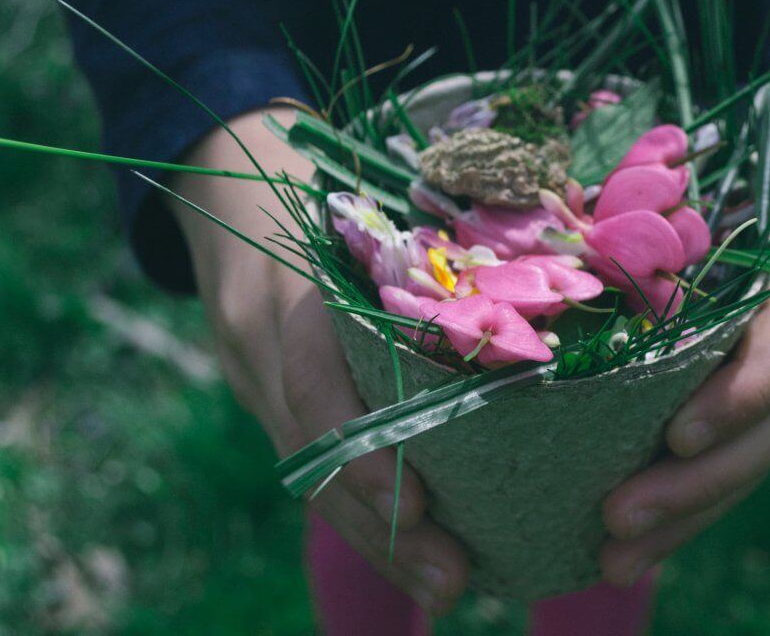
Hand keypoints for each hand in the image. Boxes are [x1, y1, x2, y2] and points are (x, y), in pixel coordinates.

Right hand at [170, 108, 468, 614]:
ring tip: (443, 587)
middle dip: (383, 527)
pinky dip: (359, 515)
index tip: (421, 510)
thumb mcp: (358, 199)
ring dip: (376, 540)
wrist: (224, 184)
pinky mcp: (267, 399)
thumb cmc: (318, 181)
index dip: (365, 453)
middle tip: (454, 581)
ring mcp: (254, 376)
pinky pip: (311, 467)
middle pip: (314, 455)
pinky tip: (410, 555)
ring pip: (310, 476)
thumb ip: (420, 251)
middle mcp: (261, 344)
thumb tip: (544, 290)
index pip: (314, 383)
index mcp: (287, 289)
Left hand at [599, 204, 769, 585]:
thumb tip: (558, 221)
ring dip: (680, 522)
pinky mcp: (760, 437)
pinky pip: (728, 488)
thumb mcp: (716, 215)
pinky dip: (679, 528)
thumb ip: (660, 226)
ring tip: (613, 560)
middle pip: (768, 434)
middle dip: (694, 483)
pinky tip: (626, 561)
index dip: (743, 394)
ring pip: (747, 474)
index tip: (680, 434)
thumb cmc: (734, 226)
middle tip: (619, 516)